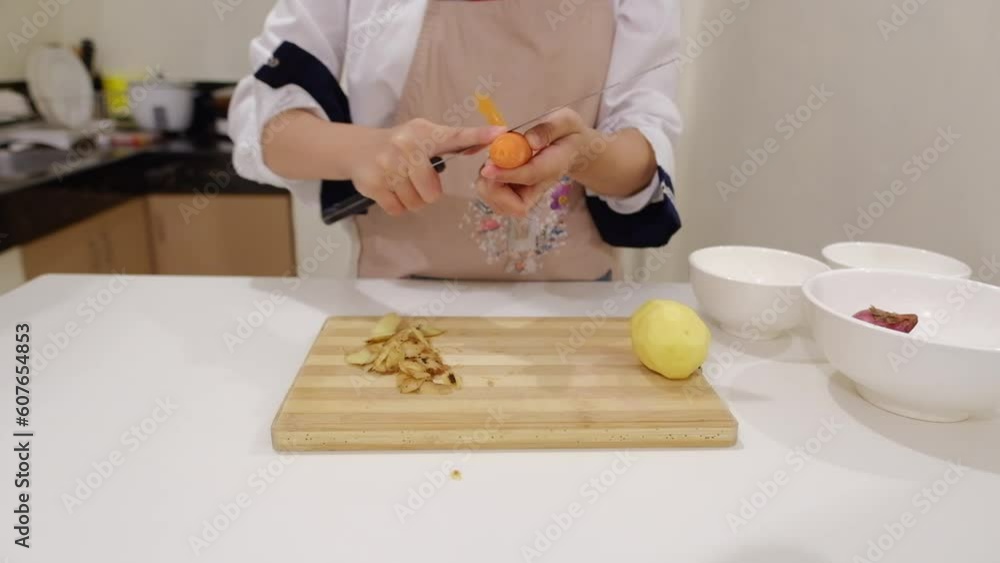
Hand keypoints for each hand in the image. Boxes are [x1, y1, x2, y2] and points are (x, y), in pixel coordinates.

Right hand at [352, 118, 505, 215]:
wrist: (358, 149)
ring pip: (415, 203)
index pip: (455, 136)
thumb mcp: (425, 136)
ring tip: (402, 182)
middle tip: (417, 180)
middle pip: (432, 192)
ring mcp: (387, 165)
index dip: (478, 136)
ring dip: (412, 198)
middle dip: (428, 192)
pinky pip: (398, 209)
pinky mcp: (373, 184)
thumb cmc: (401, 145)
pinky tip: (390, 188)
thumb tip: (494, 138)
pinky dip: (397, 204)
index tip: (499, 133)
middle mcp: (405, 146)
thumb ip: (454, 142)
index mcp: (424, 133)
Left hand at [476, 108, 593, 216]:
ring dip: (488, 186)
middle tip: (489, 161)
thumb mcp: (565, 120)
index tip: (487, 168)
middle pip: (514, 206)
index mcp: (553, 167)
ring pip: (502, 206)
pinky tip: (494, 167)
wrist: (573, 148)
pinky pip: (496, 199)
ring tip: (493, 162)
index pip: (529, 176)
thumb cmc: (568, 133)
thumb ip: (549, 128)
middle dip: (494, 187)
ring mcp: (529, 194)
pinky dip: (487, 185)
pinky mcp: (517, 195)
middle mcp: (540, 187)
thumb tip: (530, 141)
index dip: (507, 174)